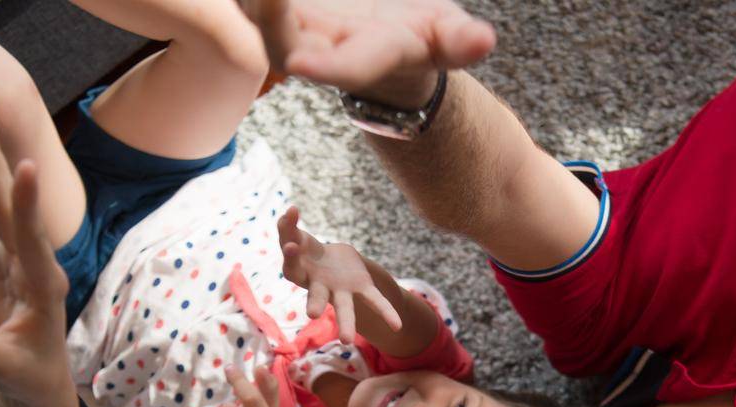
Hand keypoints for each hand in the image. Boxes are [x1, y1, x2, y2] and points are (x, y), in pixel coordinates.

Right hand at [0, 105, 72, 406]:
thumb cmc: (27, 376)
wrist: (38, 379)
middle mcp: (32, 263)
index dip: (27, 205)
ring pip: (0, 202)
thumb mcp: (3, 370)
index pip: (32, 241)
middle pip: (12, 209)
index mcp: (42, 288)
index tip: (26, 168)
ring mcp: (15, 256)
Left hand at [243, 0, 494, 102]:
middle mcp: (318, 49)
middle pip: (279, 42)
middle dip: (267, 13)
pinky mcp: (271, 8)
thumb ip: (460, 42)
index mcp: (362, 60)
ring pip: (252, 11)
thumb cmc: (420, 37)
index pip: (343, 69)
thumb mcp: (446, 36)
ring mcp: (290, 27)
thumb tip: (484, 41)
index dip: (325, 67)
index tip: (299, 64)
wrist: (383, 36)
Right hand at [278, 206, 401, 343]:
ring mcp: (340, 291)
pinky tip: (397, 326)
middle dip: (314, 305)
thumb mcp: (296, 237)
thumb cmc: (308, 252)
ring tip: (347, 341)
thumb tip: (291, 210)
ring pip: (342, 308)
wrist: (332, 262)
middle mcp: (319, 287)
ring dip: (346, 322)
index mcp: (301, 273)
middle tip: (311, 314)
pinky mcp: (361, 287)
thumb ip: (288, 227)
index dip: (291, 255)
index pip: (292, 266)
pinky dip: (386, 312)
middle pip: (316, 297)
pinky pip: (375, 301)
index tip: (291, 244)